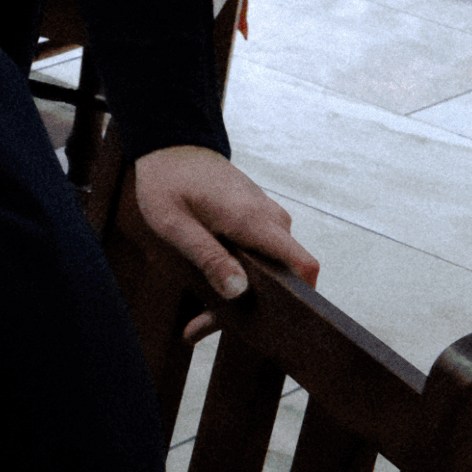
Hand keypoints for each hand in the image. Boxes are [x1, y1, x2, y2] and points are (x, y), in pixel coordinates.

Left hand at [133, 145, 319, 339]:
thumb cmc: (167, 181)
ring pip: (269, 267)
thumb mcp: (173, 223)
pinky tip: (207, 293)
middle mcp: (271, 220)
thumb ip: (207, 255)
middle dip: (254, 307)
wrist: (171, 144)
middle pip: (284, 276)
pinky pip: (259, 252)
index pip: (303, 265)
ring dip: (240, 293)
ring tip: (198, 321)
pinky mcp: (257, 219)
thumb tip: (239, 291)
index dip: (301, 299)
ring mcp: (266, 218)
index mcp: (255, 221)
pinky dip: (238, 272)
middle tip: (205, 327)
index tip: (275, 323)